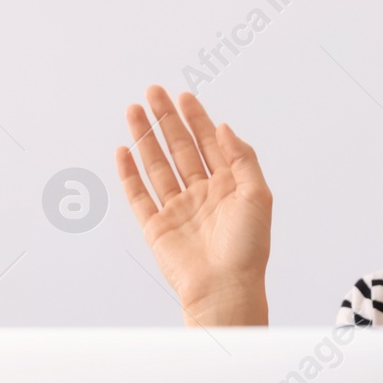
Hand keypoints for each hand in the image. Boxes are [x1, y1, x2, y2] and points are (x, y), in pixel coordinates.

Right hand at [115, 86, 270, 325]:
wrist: (224, 289)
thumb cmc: (247, 251)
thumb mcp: (258, 196)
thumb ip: (242, 158)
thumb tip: (224, 128)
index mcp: (228, 188)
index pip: (209, 144)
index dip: (196, 119)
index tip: (184, 96)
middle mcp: (202, 196)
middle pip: (179, 149)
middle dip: (166, 119)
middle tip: (153, 92)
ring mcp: (178, 210)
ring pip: (157, 165)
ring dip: (145, 137)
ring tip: (134, 110)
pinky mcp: (157, 228)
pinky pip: (139, 195)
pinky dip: (129, 173)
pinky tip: (124, 150)